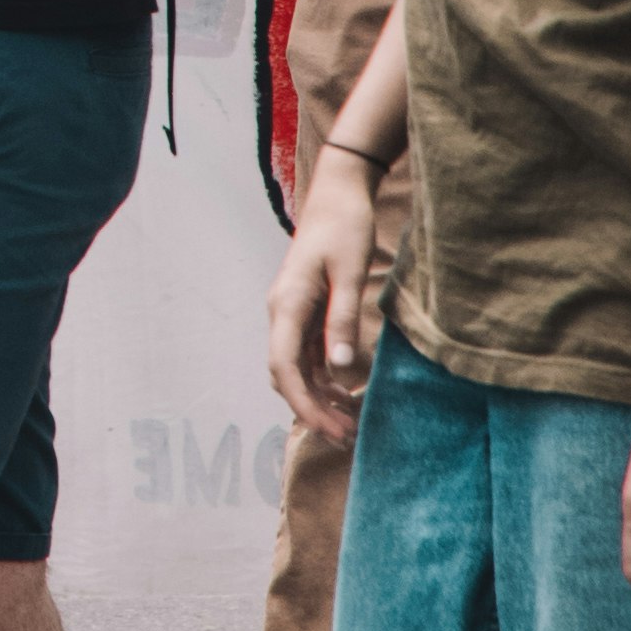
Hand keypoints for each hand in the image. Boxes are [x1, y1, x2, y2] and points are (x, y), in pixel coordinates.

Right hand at [268, 155, 383, 441]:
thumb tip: (340, 369)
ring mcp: (289, 312)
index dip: (305, 404)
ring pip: (294, 368)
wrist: (337, 193)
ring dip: (316, 397)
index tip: (333, 429)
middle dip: (311, 409)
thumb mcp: (350, 273)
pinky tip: (346, 392)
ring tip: (349, 422)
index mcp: (287, 304)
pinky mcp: (303, 311)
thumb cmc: (346, 227)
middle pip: (285, 375)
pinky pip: (305, 354)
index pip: (284, 368)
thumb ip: (342, 320)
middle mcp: (281, 312)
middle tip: (347, 436)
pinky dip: (322, 378)